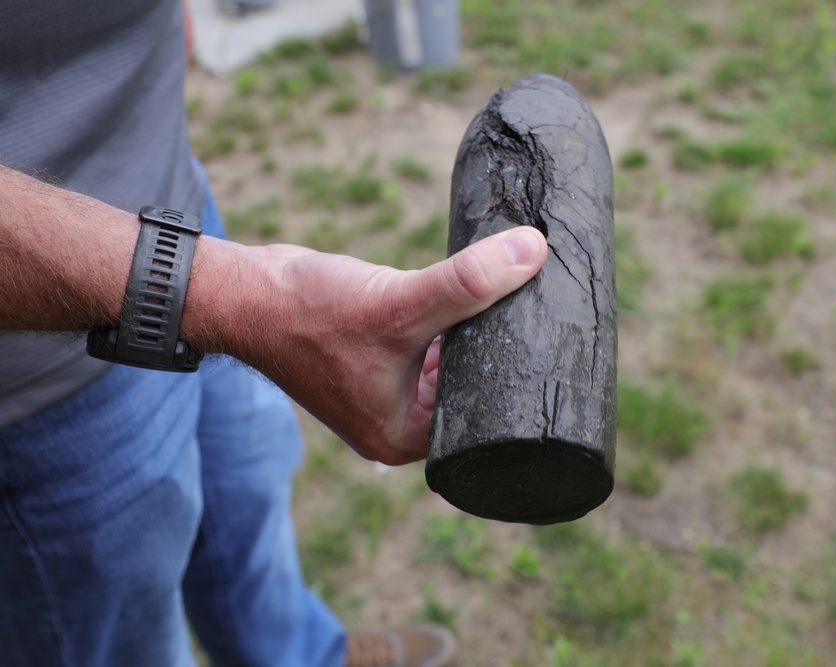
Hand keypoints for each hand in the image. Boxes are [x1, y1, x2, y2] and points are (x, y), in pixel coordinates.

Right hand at [225, 227, 546, 464]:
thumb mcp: (398, 302)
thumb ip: (466, 282)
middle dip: (499, 347)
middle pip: (472, 387)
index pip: (485, 416)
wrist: (245, 292)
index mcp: (405, 436)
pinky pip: (432, 339)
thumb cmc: (308, 313)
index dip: (518, 376)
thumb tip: (532, 252)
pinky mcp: (381, 355)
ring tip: (521, 294)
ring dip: (477, 326)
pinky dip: (451, 315)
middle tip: (544, 310)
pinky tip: (477, 288)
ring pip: (452, 359)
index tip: (553, 338)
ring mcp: (388, 389)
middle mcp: (399, 421)